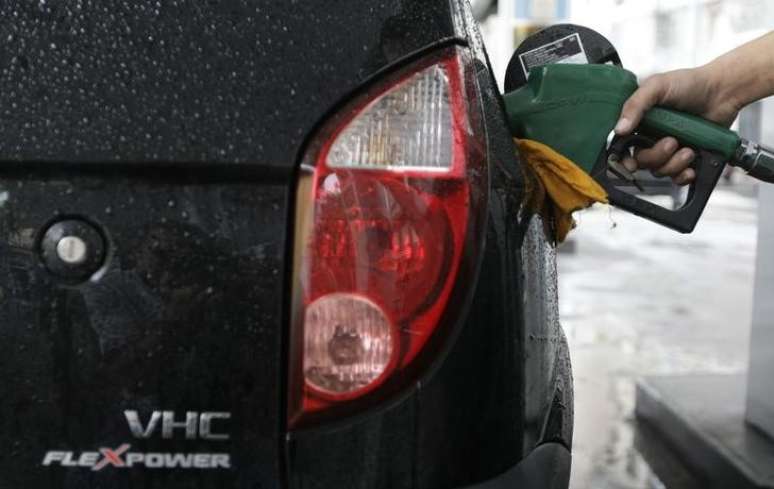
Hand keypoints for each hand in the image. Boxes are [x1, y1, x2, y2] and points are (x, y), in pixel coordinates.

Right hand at [615, 66, 740, 184]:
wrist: (724, 91)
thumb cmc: (691, 83)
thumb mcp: (657, 86)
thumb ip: (635, 105)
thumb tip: (619, 129)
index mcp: (640, 122)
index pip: (623, 146)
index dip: (623, 159)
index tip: (630, 163)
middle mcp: (652, 137)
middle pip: (642, 162)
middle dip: (656, 157)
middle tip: (671, 142)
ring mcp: (670, 149)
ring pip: (659, 171)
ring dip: (673, 164)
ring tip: (688, 149)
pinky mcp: (686, 157)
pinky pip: (677, 177)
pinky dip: (682, 176)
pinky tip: (691, 167)